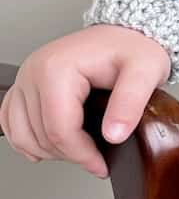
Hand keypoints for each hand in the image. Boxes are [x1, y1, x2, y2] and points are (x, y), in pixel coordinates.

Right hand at [0, 25, 171, 178]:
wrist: (127, 33)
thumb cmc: (134, 48)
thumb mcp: (145, 71)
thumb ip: (131, 102)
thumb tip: (114, 135)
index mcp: (57, 68)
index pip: (60, 130)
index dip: (81, 155)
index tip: (100, 165)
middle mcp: (35, 71)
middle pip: (40, 136)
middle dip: (69, 155)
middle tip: (95, 158)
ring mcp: (27, 78)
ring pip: (22, 134)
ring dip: (48, 151)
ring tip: (78, 152)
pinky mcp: (25, 84)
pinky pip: (10, 121)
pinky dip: (26, 140)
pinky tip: (47, 147)